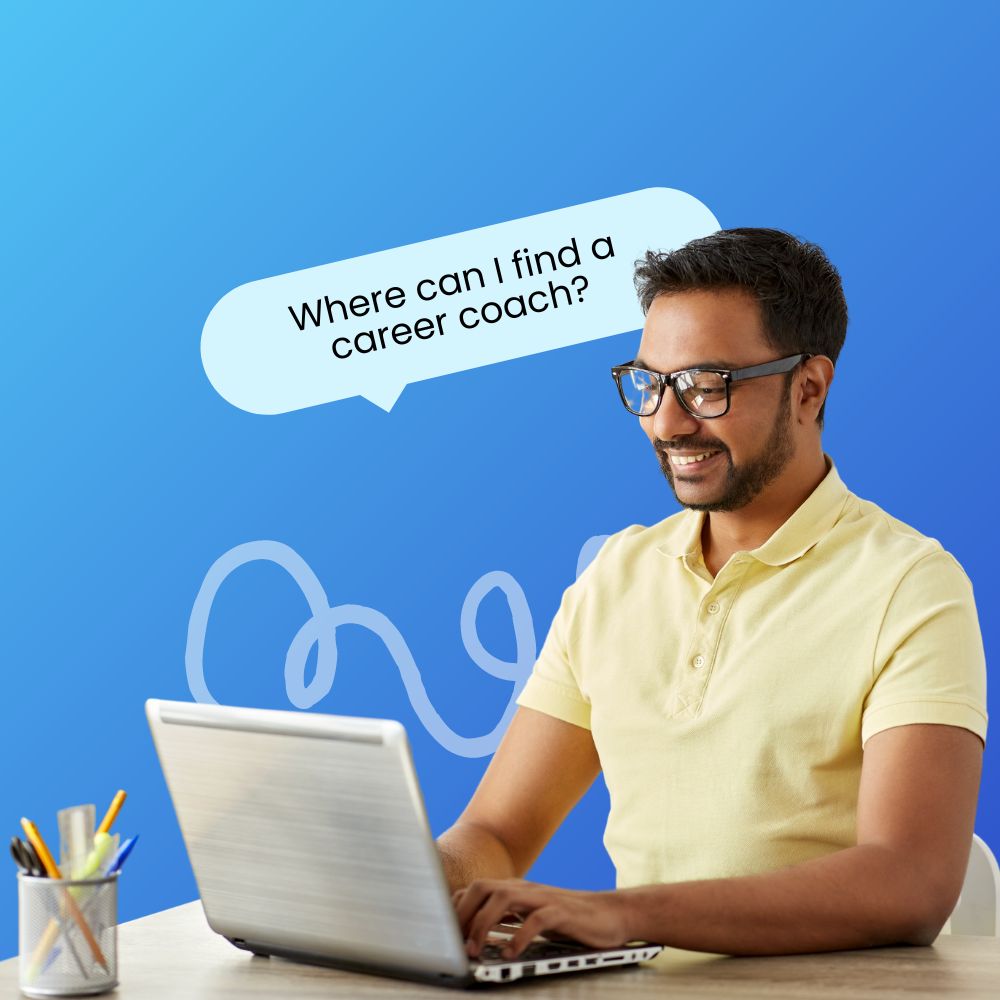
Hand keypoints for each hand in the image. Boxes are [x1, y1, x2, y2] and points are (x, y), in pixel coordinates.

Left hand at [452, 878, 631, 958]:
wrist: (611, 914)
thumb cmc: (569, 919)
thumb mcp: (531, 916)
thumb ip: (507, 919)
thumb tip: (473, 934)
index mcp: (515, 890)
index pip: (474, 889)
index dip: (455, 909)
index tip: (443, 935)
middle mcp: (525, 889)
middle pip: (483, 887)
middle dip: (463, 913)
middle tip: (455, 944)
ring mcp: (543, 898)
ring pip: (503, 897)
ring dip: (483, 924)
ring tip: (475, 950)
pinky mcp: (563, 912)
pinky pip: (536, 919)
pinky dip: (519, 936)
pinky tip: (510, 953)